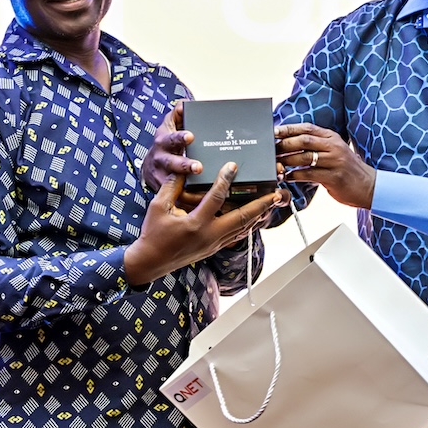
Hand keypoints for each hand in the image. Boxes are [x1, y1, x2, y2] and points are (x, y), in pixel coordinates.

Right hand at [124, 162, 284, 285]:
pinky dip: (248, 225)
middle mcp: (209, 235)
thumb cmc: (152, 233)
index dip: (226, 179)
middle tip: (277, 193)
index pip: (216, 197)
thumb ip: (171, 186)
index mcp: (195, 223)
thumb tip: (184, 168)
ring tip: (272, 202)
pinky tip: (255, 217)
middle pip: (242, 217)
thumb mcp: (158, 207)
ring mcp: (214, 244)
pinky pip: (236, 235)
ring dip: (259, 214)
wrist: (150, 262)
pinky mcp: (213, 248)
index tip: (233, 165)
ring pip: (243, 228)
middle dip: (261, 205)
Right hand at [140, 103, 204, 209]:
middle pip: (172, 164)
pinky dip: (191, 204)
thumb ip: (177, 114)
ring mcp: (161, 178)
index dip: (180, 137)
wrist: (150, 167)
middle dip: (185, 166)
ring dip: (189, 191)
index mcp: (163, 141)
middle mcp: (160, 160)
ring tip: (204, 196)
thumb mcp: (169, 125)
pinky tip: (206, 206)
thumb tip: (184, 104)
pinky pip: (179, 201)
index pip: (171, 138)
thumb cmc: (166, 144)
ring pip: (174, 188)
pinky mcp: (165, 194)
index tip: (191, 136)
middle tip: (198, 167)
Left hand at [275, 122, 375, 208]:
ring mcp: (335, 162)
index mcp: (332, 137)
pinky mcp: (334, 177)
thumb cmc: (347, 169)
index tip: (274, 131)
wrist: (368, 186)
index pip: (307, 128)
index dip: (289, 129)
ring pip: (304, 158)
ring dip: (286, 161)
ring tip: (275, 164)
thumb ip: (317, 145)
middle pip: (303, 140)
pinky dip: (294, 175)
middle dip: (284, 144)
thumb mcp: (335, 151)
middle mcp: (334, 147)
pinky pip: (309, 174)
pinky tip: (287, 177)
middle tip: (271, 149)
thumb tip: (292, 141)